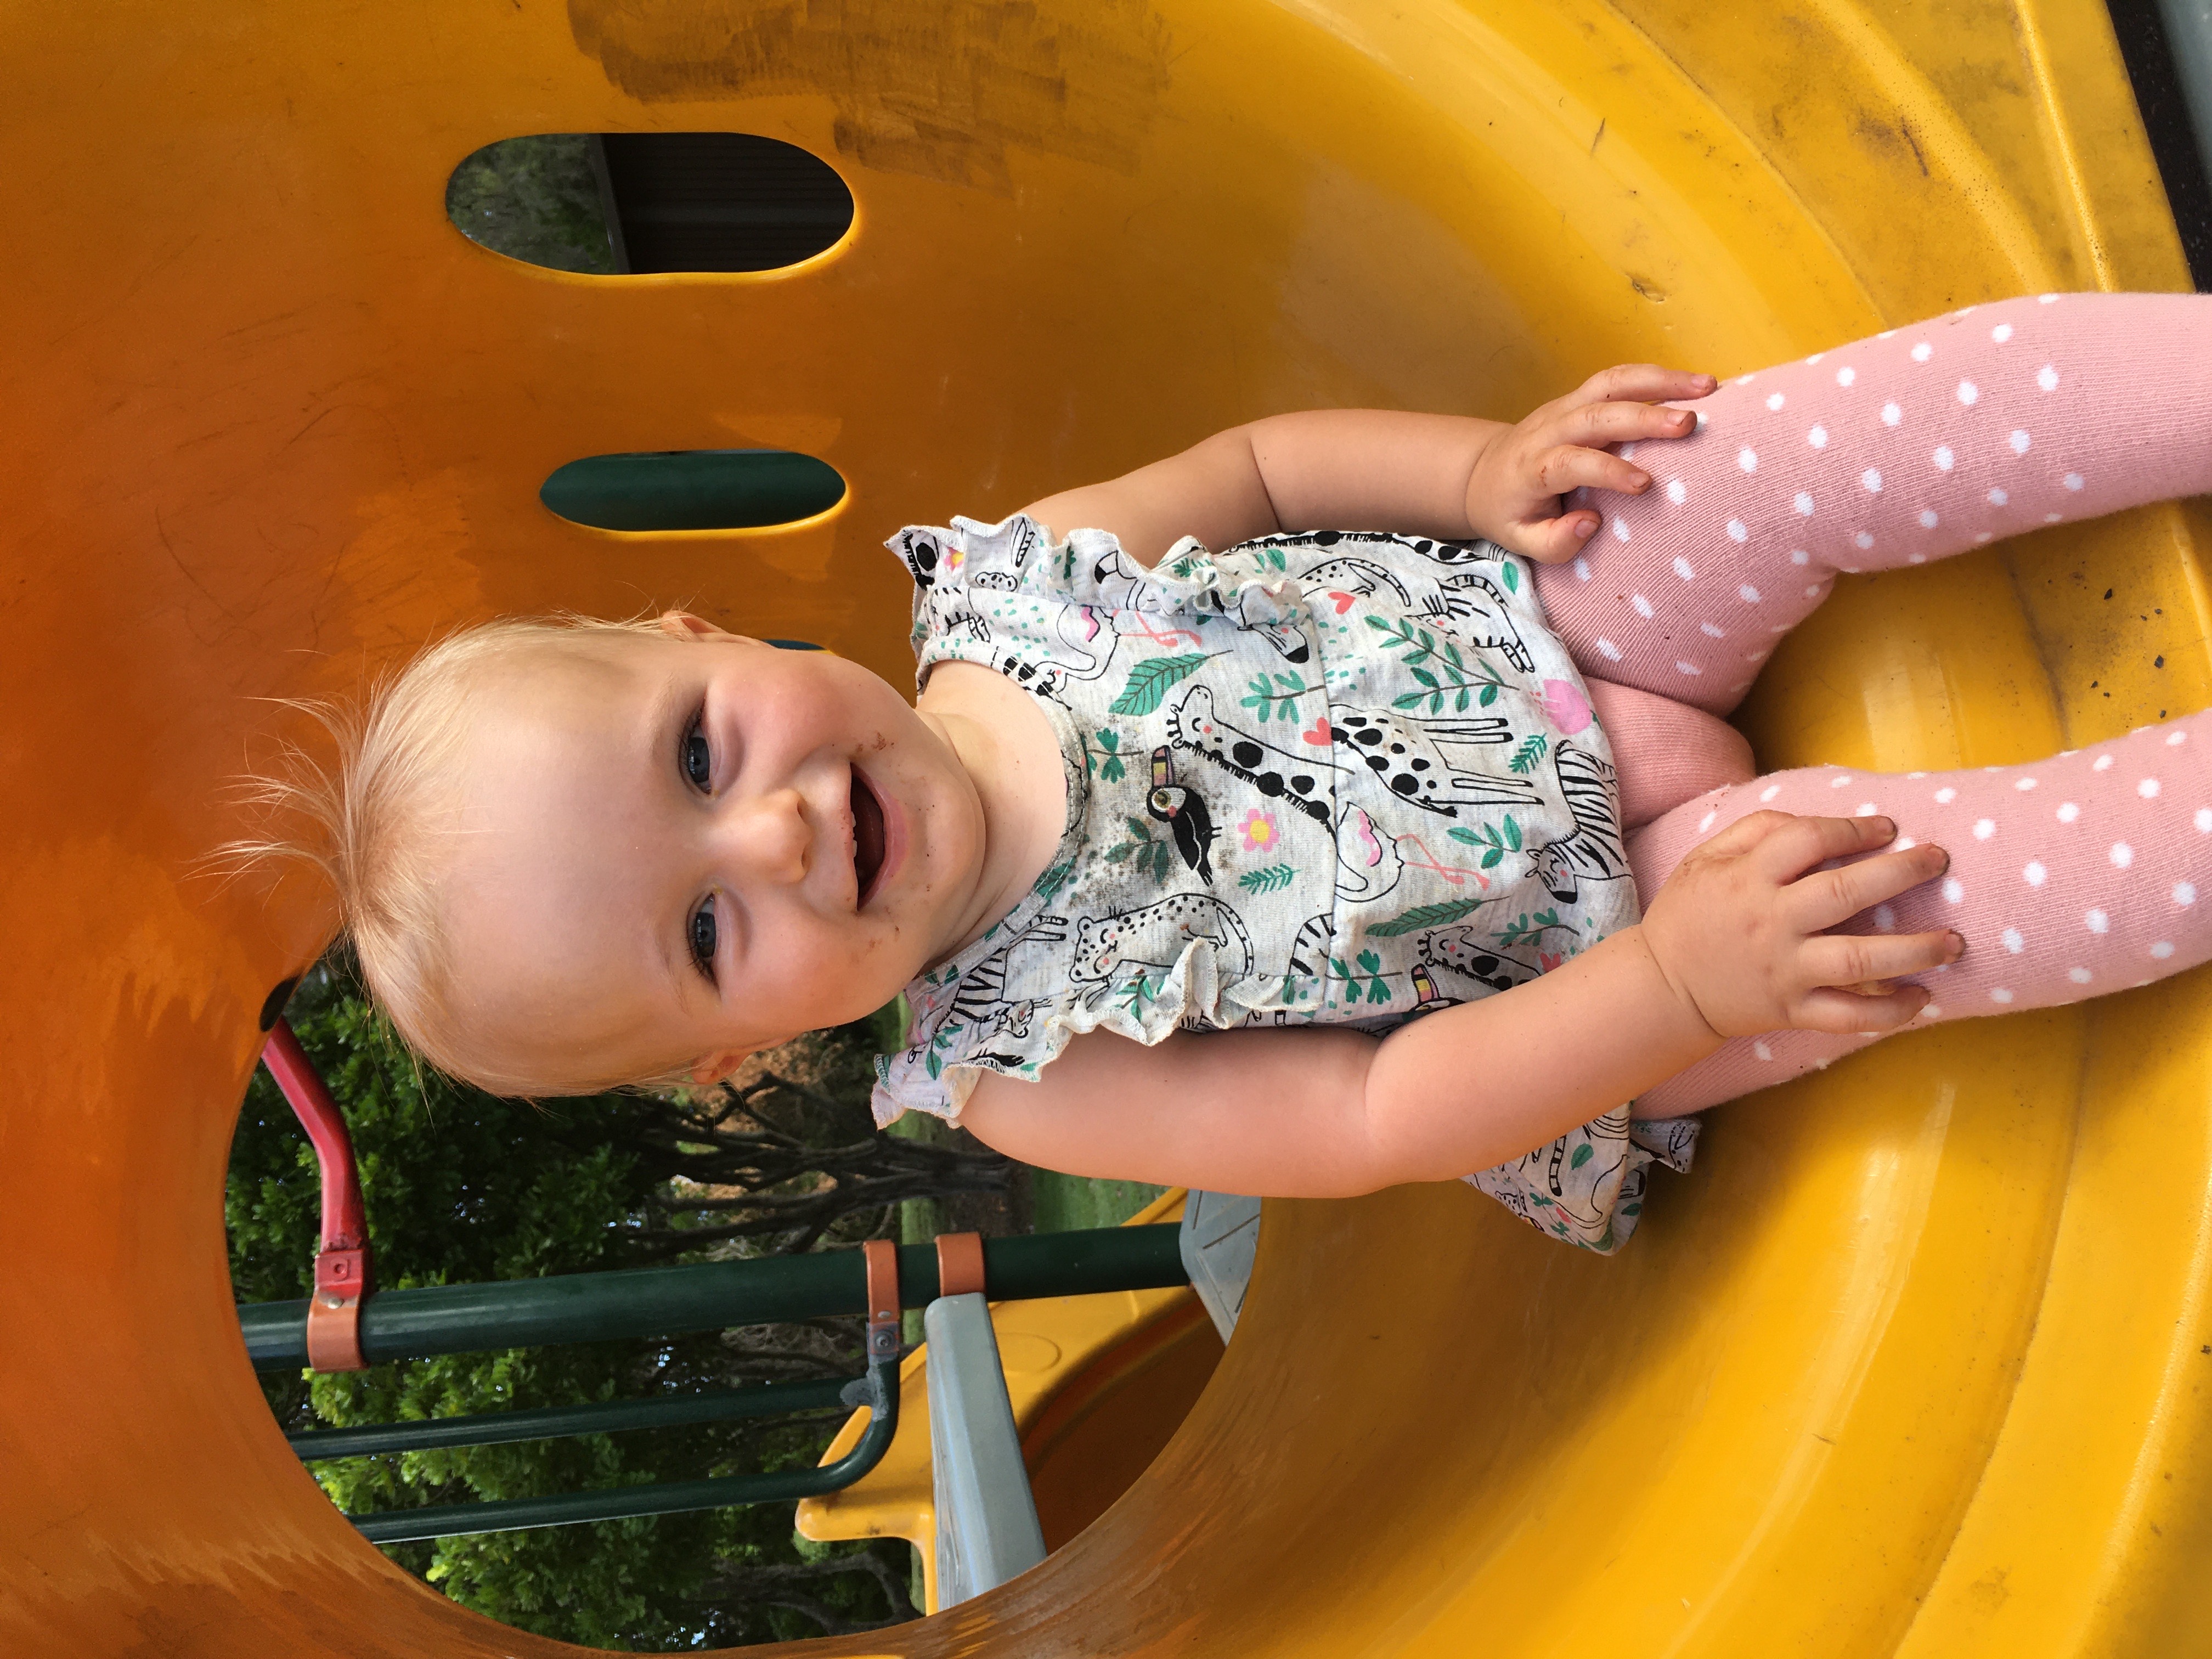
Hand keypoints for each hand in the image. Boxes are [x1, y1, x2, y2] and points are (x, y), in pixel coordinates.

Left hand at [1464, 364, 1717, 562]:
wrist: (1482, 472)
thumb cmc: (1508, 512)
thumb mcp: (1519, 540)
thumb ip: (1554, 541)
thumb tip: (1592, 524)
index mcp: (1534, 468)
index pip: (1569, 462)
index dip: (1606, 470)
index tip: (1644, 484)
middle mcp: (1550, 429)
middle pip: (1597, 414)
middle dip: (1644, 416)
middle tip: (1689, 425)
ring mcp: (1565, 407)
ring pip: (1612, 383)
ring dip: (1661, 380)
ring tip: (1709, 387)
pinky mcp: (1580, 397)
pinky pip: (1619, 378)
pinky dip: (1656, 376)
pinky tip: (1693, 385)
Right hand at [1638, 812, 1962, 1037]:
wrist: (1662, 988)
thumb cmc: (1689, 915)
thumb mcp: (1705, 858)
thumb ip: (1756, 830)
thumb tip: (1818, 824)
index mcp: (1748, 879)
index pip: (1809, 840)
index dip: (1854, 829)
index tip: (1887, 828)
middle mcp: (1771, 923)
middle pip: (1846, 894)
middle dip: (1901, 873)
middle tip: (1939, 861)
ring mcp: (1785, 971)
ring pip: (1860, 959)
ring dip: (1914, 949)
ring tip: (1954, 941)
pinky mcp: (1792, 1011)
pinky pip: (1849, 1017)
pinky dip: (1890, 1013)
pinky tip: (1922, 999)